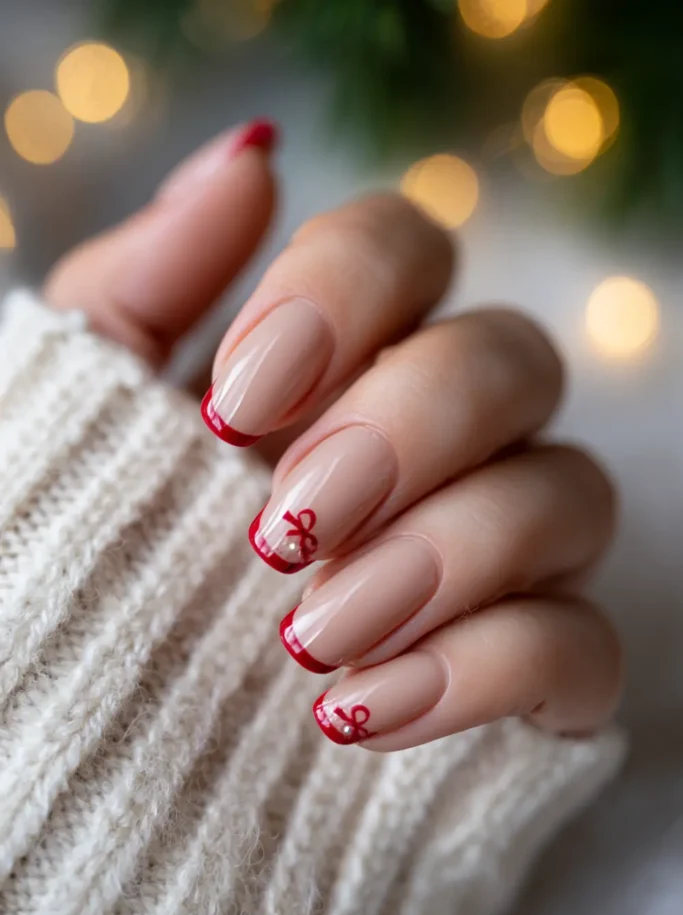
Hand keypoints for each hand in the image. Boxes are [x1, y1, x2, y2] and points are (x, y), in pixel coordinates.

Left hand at [45, 119, 620, 750]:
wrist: (91, 751)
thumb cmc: (83, 569)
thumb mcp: (87, 419)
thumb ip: (149, 283)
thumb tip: (252, 157)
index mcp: (341, 363)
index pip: (407, 248)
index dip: (343, 295)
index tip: (232, 407)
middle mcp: (445, 442)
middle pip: (512, 359)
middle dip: (404, 430)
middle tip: (284, 528)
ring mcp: (503, 558)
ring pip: (570, 495)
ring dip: (445, 556)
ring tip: (306, 637)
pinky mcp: (532, 679)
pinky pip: (579, 647)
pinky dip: (482, 670)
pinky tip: (363, 711)